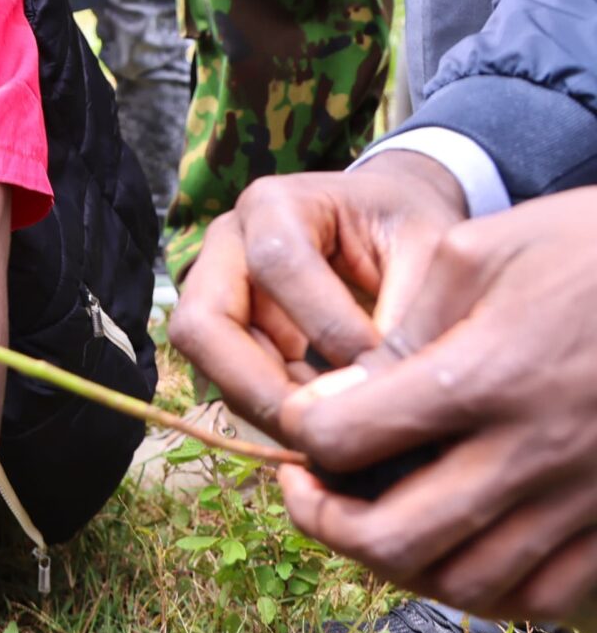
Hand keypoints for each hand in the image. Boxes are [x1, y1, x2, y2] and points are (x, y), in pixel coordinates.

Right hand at [167, 153, 469, 432]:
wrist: (385, 216)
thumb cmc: (407, 225)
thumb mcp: (430, 250)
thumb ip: (414, 310)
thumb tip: (392, 391)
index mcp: (276, 203)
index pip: (277, 266)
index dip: (326, 326)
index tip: (382, 370)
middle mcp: (228, 239)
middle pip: (204, 321)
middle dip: (257, 385)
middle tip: (321, 429)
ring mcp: (214, 281)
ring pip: (203, 355)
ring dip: (258, 400)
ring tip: (326, 428)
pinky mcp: (223, 321)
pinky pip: (224, 372)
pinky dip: (268, 402)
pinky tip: (321, 416)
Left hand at [271, 188, 596, 625]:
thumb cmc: (591, 249)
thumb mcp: (483, 249)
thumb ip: (405, 325)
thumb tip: (343, 391)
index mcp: (485, 375)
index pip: (345, 438)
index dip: (298, 435)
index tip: (296, 421)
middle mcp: (534, 452)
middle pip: (394, 538)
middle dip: (327, 522)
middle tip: (308, 491)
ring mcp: (585, 499)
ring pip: (465, 582)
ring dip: (400, 563)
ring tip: (372, 520)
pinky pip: (540, 594)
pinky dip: (483, 585)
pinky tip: (456, 545)